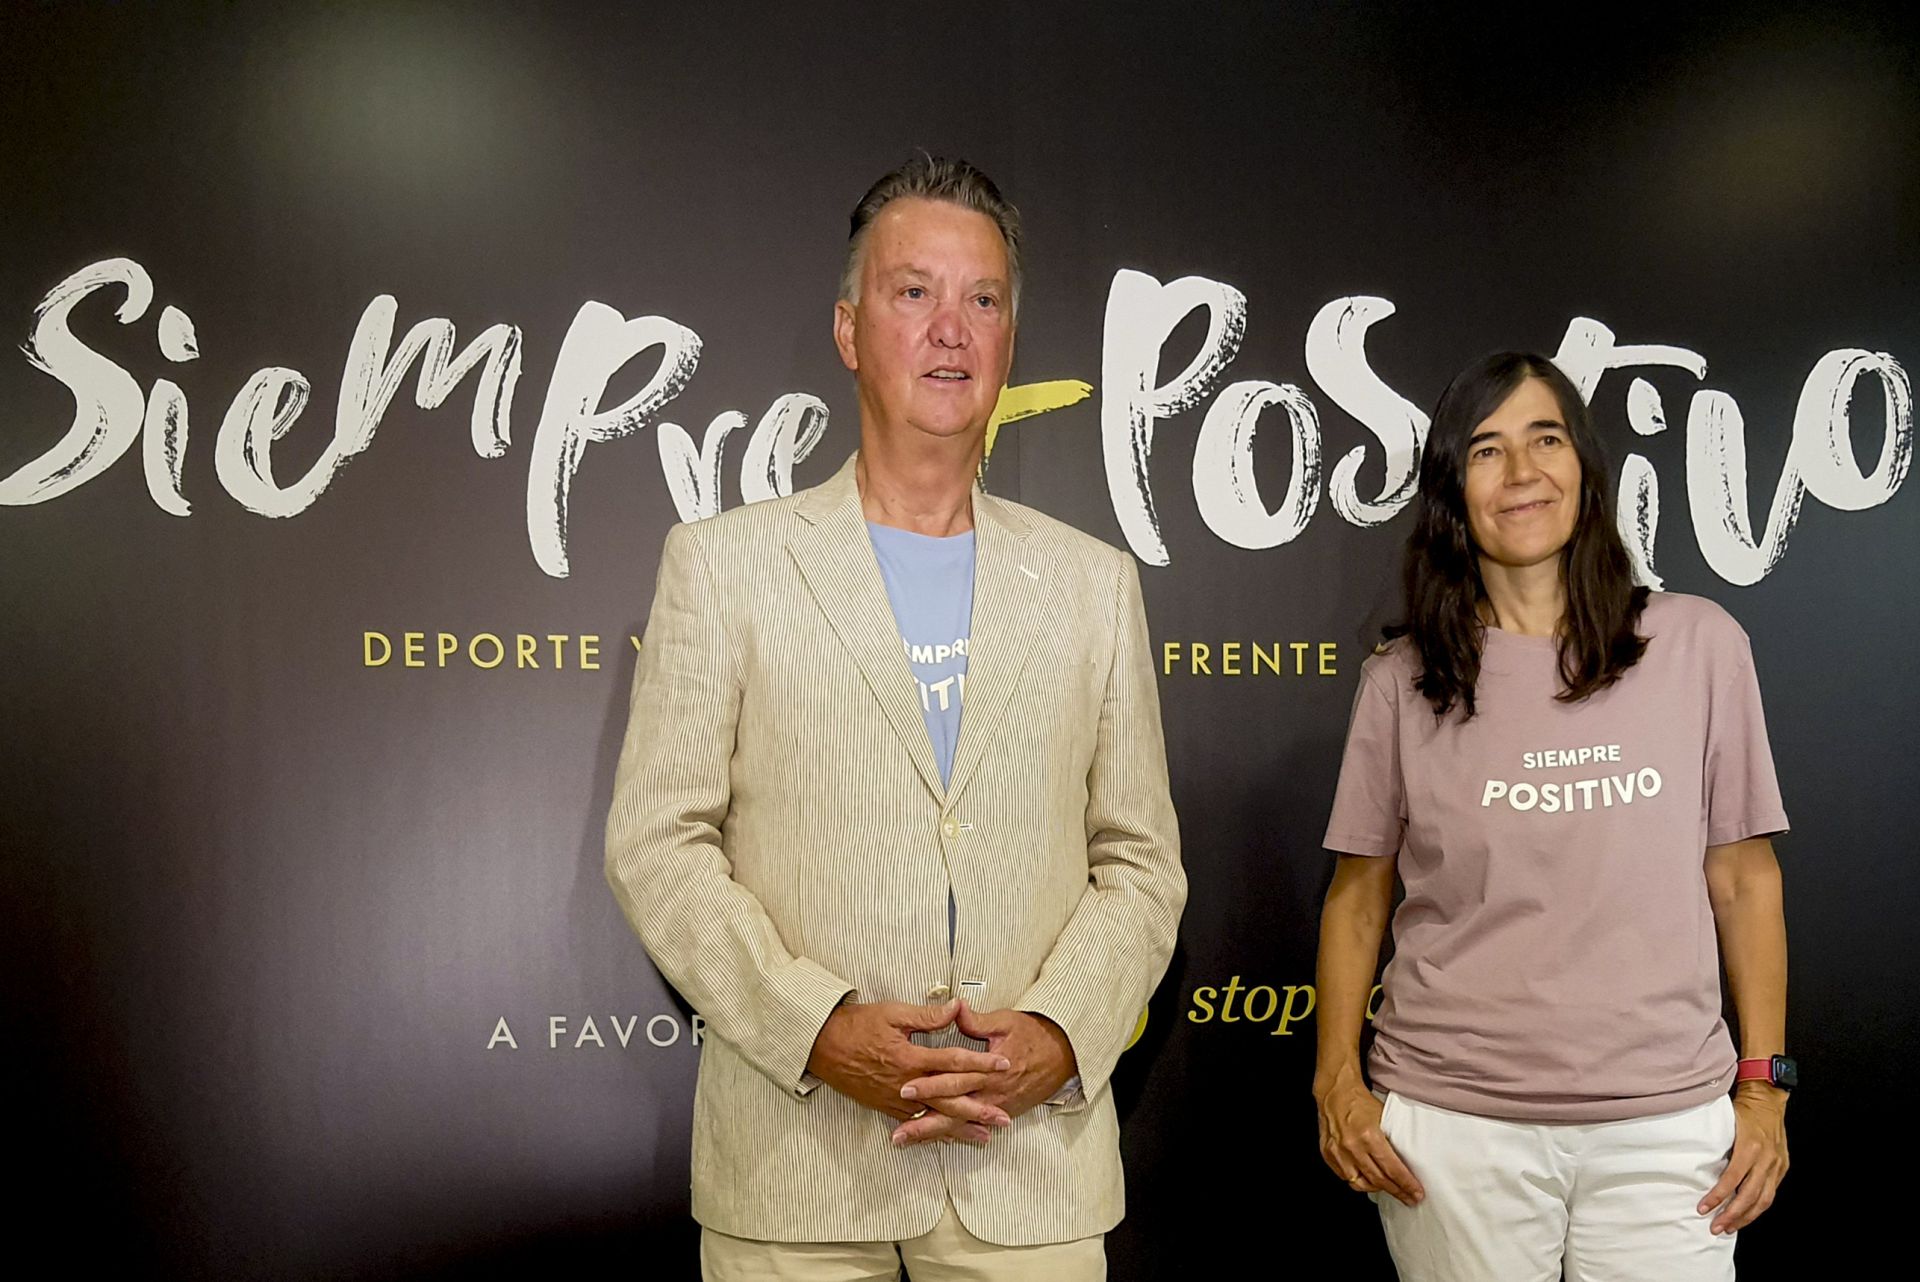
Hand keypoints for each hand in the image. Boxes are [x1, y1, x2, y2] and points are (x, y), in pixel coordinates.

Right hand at [806, 1000, 1011, 1128]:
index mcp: (910, 1057)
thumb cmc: (856, 1025)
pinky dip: (934, 1131)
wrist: (822, 1046)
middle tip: (1004, 1117)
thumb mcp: (892, 1013)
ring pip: (934, 1117)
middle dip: (979, 1109)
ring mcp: (895, 1100)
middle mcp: (906, 1084)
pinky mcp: (886, 1108)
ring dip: (961, 1127)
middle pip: (950, 1099)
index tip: (1003, 1065)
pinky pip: (915, 1123)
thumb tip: (957, 1007)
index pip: (954, 1061)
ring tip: (985, 1136)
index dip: (981, 1063)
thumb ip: (927, 1015)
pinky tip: (948, 1137)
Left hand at [891, 1004, 1076, 1145]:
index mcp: (989, 1068)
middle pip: (952, 1110)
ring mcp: (996, 1106)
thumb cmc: (1033, 1035)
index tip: (904, 1088)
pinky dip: (954, 1134)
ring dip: (933, 1133)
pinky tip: (935, 1141)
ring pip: (959, 1124)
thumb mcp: (1006, 1021)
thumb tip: (954, 1007)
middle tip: (897, 1131)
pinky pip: (974, 1126)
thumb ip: (977, 1020)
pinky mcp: (1002, 1111)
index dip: (929, 1084)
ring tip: (906, 1140)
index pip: (953, 1077)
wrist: (1063, 1056)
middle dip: (924, 1121)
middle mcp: (991, 1092)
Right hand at [1314, 1071, 1423, 1206]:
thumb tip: (1407, 1163)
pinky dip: (1358, 1180)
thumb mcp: (1384, 1118)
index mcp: (1369, 1136)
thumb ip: (1392, 1141)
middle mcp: (1352, 1146)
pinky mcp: (1328, 1154)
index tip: (1417, 1193)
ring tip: (1389, 1188)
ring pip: (1360, 1184)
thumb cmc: (1360, 1102)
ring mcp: (1338, 1152)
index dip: (1406, 1184)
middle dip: (1397, 1191)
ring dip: (1377, 1188)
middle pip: (1378, 1180)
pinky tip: (1368, 1179)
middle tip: (1410, 1198)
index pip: (1392, 1169)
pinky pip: (1345, 1177)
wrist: (1335, 1092)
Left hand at [1700, 1083, 1788, 1233]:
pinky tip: (1746, 1215)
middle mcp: (1766, 1158)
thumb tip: (1694, 1166)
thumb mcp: (1725, 1124)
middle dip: (1732, 1214)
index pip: (1732, 1179)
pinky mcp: (1782, 1168)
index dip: (1718, 1196)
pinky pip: (1770, 1193)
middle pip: (1750, 1195)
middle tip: (1715, 1226)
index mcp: (1749, 1146)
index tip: (1703, 1208)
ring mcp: (1776, 1164)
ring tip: (1729, 1227)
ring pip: (1763, 1200)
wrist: (1767, 1100)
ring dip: (1746, 1217)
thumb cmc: (1741, 1110)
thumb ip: (1715, 1146)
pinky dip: (1758, 1207)